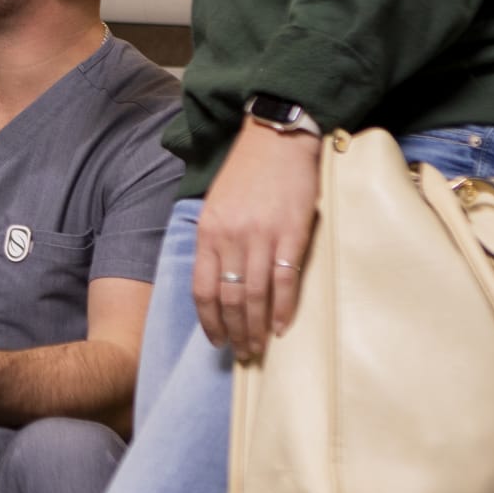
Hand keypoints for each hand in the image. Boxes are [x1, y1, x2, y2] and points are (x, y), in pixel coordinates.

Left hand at [192, 122, 322, 362]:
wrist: (277, 139)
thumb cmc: (246, 172)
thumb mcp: (215, 204)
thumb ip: (212, 241)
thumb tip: (216, 279)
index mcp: (207, 232)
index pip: (202, 289)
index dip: (209, 321)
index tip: (216, 341)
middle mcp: (230, 238)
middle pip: (230, 299)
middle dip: (235, 331)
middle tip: (243, 353)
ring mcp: (261, 237)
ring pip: (256, 296)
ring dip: (257, 327)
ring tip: (259, 347)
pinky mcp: (291, 234)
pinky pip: (285, 280)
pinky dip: (283, 307)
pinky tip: (282, 326)